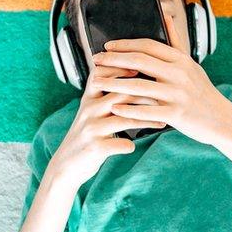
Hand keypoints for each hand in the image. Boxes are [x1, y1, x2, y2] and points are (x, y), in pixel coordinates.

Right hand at [48, 65, 165, 188]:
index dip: (122, 68)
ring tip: (162, 121)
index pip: (103, 73)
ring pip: (124, 117)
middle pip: (120, 92)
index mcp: (89, 98)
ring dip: (146, 119)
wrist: (66, 164)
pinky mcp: (95, 148)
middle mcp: (89, 110)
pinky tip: (136, 145)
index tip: (144, 68)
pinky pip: (120, 144)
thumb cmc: (86, 135)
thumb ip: (106, 97)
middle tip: (165, 96)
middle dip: (146, 93)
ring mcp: (91, 129)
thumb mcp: (91, 112)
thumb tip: (132, 78)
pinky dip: (130, 145)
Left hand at [89, 15, 231, 145]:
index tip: (107, 46)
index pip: (149, 46)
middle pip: (140, 62)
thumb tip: (166, 16)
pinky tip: (113, 108)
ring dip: (114, 83)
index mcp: (181, 60)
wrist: (222, 120)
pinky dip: (128, 109)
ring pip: (139, 86)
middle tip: (95, 60)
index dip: (126, 44)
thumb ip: (175, 41)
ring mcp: (178, 94)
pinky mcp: (177, 114)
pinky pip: (147, 111)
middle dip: (114, 60)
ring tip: (96, 82)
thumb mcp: (191, 64)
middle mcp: (179, 74)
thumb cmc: (202, 92)